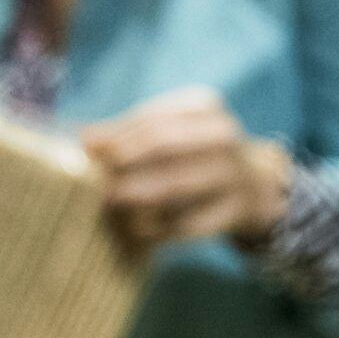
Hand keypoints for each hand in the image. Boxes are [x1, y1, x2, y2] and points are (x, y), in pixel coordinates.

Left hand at [81, 87, 292, 252]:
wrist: (253, 186)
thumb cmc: (195, 154)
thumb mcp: (173, 132)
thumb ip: (130, 133)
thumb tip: (85, 140)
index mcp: (205, 107)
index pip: (152, 118)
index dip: (117, 133)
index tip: (86, 146)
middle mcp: (223, 136)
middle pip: (164, 145)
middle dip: (125, 161)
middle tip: (97, 179)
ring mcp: (232, 174)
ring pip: (175, 185)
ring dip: (136, 195)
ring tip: (109, 202)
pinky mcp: (232, 212)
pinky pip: (186, 223)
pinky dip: (156, 228)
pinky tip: (135, 230)